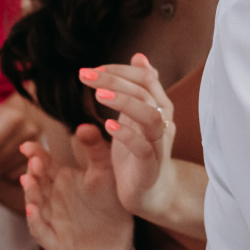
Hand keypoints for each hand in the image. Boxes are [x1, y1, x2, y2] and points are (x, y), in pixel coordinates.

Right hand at [18, 127, 133, 249]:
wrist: (120, 241)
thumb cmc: (111, 202)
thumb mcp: (106, 173)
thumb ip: (97, 149)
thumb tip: (84, 125)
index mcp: (60, 180)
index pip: (43, 164)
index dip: (35, 155)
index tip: (28, 145)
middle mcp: (51, 199)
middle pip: (37, 183)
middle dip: (33, 172)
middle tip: (34, 161)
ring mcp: (51, 221)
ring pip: (35, 205)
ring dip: (30, 193)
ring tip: (29, 179)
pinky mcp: (56, 242)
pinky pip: (41, 231)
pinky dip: (35, 221)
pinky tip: (32, 209)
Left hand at [84, 55, 205, 236]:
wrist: (152, 193)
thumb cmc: (140, 152)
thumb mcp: (136, 117)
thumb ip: (138, 89)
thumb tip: (140, 56)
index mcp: (159, 107)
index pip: (145, 78)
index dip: (120, 70)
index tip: (93, 69)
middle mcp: (163, 121)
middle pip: (145, 92)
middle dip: (115, 79)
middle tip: (85, 75)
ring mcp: (159, 143)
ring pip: (150, 116)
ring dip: (125, 102)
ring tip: (98, 95)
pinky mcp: (151, 165)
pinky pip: (143, 147)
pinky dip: (127, 134)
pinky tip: (107, 125)